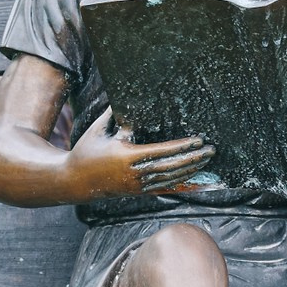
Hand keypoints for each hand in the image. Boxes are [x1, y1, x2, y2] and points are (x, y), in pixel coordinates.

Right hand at [69, 106, 213, 196]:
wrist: (74, 181)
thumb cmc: (87, 150)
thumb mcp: (99, 129)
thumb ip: (116, 114)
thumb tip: (131, 94)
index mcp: (127, 156)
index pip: (161, 151)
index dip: (182, 146)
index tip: (198, 140)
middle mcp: (134, 174)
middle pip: (170, 167)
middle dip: (193, 158)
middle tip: (211, 150)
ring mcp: (137, 185)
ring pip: (169, 179)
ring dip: (190, 169)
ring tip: (206, 160)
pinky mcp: (137, 192)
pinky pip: (163, 187)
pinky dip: (179, 181)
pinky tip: (191, 174)